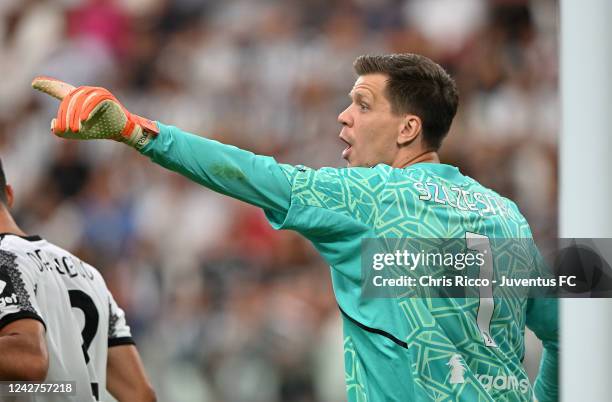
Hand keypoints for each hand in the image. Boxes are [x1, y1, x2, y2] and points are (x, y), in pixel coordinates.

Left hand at [31, 77, 157, 148]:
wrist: (120, 132)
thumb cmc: (99, 130)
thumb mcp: (75, 133)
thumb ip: (61, 130)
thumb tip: (52, 124)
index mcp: (77, 98)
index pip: (60, 90)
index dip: (47, 86)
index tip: (33, 83)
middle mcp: (85, 92)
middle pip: (68, 99)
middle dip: (63, 115)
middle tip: (62, 129)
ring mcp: (95, 92)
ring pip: (79, 99)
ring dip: (74, 115)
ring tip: (73, 129)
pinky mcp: (106, 96)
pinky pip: (93, 100)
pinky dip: (87, 110)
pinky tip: (83, 120)